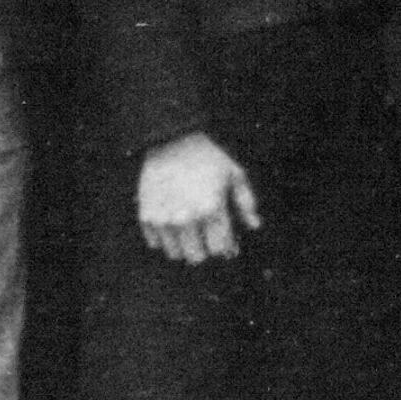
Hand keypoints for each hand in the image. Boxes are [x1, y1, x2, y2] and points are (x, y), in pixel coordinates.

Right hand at [135, 132, 260, 264]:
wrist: (172, 142)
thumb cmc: (209, 157)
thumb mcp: (235, 175)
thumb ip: (246, 203)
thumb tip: (254, 226)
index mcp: (211, 209)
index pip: (219, 249)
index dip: (225, 248)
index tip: (227, 241)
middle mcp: (186, 219)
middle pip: (196, 258)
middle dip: (205, 250)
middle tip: (208, 237)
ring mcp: (163, 219)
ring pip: (175, 254)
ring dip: (185, 246)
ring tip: (191, 230)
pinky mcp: (146, 217)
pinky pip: (155, 244)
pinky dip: (165, 238)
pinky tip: (173, 223)